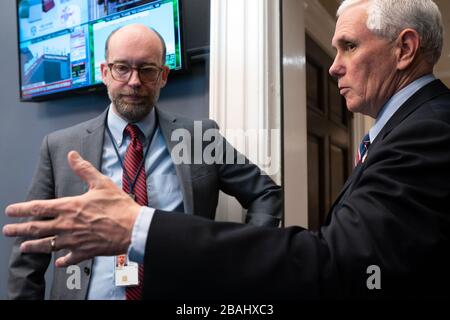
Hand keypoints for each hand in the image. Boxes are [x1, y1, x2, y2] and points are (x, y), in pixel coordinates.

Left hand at [3, 151, 140, 266]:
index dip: (21, 209)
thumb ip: (84, 169)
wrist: (133, 228)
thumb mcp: (101, 183)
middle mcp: (67, 225)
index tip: (11, 211)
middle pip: (36, 228)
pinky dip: (62, 261)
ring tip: (23, 247)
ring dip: (33, 245)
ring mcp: (74, 240)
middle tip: (7, 230)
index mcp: (70, 207)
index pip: (38, 207)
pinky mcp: (84, 252)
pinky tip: (58, 262)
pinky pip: (68, 258)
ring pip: (47, 245)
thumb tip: (72, 155)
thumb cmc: (119, 206)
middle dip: (18, 229)